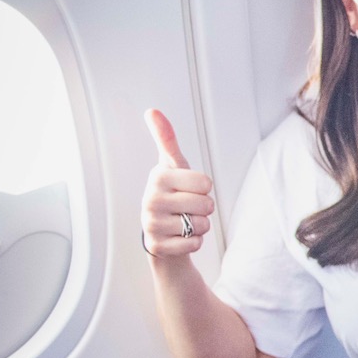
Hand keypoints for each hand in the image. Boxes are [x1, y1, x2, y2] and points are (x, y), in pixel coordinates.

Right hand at [141, 109, 214, 259]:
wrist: (160, 230)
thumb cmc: (172, 193)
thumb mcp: (172, 165)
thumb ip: (166, 139)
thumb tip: (152, 110)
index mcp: (158, 177)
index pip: (206, 183)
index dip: (205, 188)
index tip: (189, 188)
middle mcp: (150, 199)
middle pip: (206, 205)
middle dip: (204, 209)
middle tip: (188, 207)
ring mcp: (152, 224)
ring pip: (201, 226)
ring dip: (199, 226)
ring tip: (183, 221)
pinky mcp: (157, 246)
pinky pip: (194, 244)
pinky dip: (194, 242)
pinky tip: (180, 237)